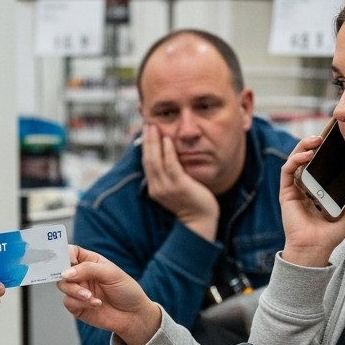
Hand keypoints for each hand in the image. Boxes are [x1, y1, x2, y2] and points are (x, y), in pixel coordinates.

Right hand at [58, 245, 161, 344]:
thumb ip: (88, 269)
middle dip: (66, 275)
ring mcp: (78, 290)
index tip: (71, 261)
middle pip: (61, 269)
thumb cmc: (126, 291)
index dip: (65, 253)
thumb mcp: (110, 273)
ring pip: (63, 286)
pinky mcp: (77, 306)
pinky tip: (96, 304)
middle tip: (72, 279)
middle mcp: (81, 275)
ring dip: (75, 291)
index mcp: (90, 262)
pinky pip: (68, 302)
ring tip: (90, 296)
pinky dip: (80, 303)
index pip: (71, 252)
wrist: (133, 315)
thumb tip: (66, 273)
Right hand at [141, 123, 218, 239]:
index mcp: (154, 188)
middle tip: (147, 123)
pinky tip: (168, 140)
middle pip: (148, 159)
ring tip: (154, 127)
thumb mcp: (175, 187)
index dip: (145, 146)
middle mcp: (157, 187)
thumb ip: (169, 174)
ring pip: (155, 161)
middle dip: (146, 140)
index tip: (146, 130)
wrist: (199, 221)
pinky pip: (171, 166)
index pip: (146, 163)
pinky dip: (168, 152)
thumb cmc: (190, 202)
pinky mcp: (179, 186)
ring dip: (154, 142)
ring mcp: (167, 187)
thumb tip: (167, 158)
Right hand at [279, 135, 344, 266]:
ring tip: (316, 140)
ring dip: (303, 146)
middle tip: (326, 135)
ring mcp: (295, 188)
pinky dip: (295, 159)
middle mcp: (305, 186)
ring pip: (295, 159)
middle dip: (314, 142)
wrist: (314, 249)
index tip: (337, 139)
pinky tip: (307, 155)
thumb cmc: (329, 234)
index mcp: (318, 188)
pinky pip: (287, 171)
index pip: (321, 162)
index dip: (326, 149)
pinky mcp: (286, 193)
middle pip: (307, 157)